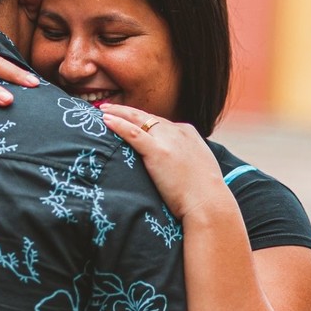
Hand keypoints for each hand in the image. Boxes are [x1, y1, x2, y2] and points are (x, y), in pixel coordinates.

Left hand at [101, 103, 228, 219]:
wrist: (208, 202)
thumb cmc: (204, 194)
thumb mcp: (198, 168)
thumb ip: (184, 160)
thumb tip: (175, 168)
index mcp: (188, 133)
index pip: (160, 122)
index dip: (142, 121)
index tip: (129, 121)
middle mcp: (177, 131)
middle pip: (147, 117)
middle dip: (127, 111)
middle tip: (109, 108)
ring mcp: (167, 139)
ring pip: (137, 119)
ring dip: (118, 113)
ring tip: (102, 110)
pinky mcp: (157, 151)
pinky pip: (132, 133)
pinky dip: (118, 124)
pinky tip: (105, 121)